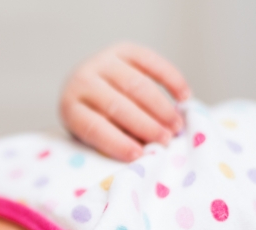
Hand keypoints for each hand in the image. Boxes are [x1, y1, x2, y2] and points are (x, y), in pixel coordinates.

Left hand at [59, 42, 191, 161]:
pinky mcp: (123, 49)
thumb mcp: (96, 135)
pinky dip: (171, 79)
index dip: (116, 142)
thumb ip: (117, 140)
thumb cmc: (96, 119)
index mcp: (71, 107)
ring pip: (136, 85)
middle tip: (166, 140)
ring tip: (176, 125)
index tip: (139, 155)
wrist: (88, 85)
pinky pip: (150, 62)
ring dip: (161, 107)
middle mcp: (82, 80)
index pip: (93, 127)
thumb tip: (147, 150)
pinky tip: (184, 97)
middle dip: (145, 125)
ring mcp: (102, 61)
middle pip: (117, 105)